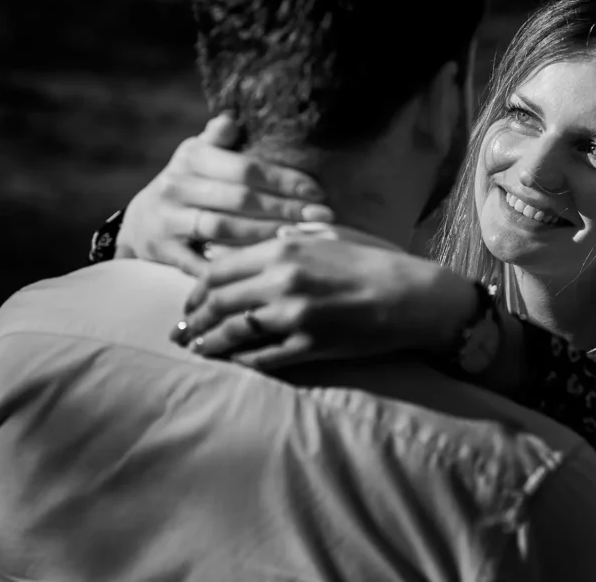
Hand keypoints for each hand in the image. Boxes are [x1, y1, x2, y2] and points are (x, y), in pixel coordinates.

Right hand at [115, 113, 334, 275]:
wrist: (141, 221)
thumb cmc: (188, 184)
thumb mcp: (198, 155)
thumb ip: (218, 139)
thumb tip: (231, 119)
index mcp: (192, 156)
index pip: (246, 169)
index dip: (283, 180)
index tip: (317, 192)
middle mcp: (177, 185)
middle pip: (240, 199)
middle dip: (285, 209)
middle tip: (322, 217)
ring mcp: (168, 219)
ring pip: (223, 228)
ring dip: (265, 234)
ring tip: (298, 238)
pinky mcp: (163, 250)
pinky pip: (201, 261)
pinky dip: (230, 265)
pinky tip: (261, 266)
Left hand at [170, 235, 478, 369]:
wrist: (413, 296)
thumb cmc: (375, 260)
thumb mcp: (331, 234)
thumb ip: (292, 235)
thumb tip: (262, 238)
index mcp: (284, 247)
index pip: (219, 270)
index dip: (196, 290)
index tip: (188, 302)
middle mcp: (282, 280)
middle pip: (218, 303)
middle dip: (193, 320)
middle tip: (181, 331)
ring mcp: (294, 316)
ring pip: (233, 333)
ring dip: (208, 343)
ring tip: (195, 349)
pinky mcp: (309, 346)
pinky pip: (262, 357)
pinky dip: (241, 360)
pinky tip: (232, 361)